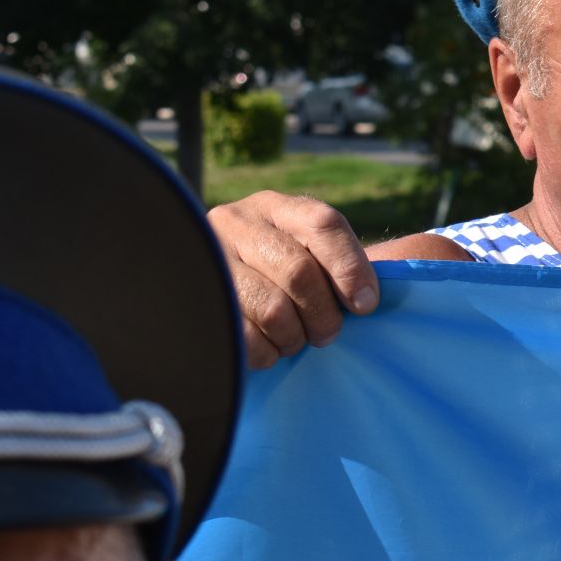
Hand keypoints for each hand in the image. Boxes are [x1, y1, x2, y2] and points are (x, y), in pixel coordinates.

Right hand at [209, 191, 378, 369]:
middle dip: (323, 314)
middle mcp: (237, 223)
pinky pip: (243, 337)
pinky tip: (269, 347)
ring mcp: (209, 260)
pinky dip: (266, 352)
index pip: (323, 225)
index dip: (351, 268)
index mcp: (276, 208)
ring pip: (272, 310)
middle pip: (299, 272)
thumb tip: (367, 300)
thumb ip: (338, 264)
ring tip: (295, 339)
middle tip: (327, 333)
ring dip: (294, 337)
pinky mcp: (193, 299)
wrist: (212, 286)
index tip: (365, 305)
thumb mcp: (306, 253)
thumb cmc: (277, 276)